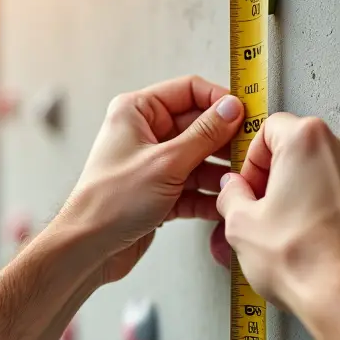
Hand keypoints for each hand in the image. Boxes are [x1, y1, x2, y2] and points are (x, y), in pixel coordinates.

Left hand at [55, 75, 243, 284]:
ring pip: (199, 159)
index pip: (189, 90)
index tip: (246, 114)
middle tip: (251, 152)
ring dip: (220, 173)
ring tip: (242, 182)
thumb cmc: (110, 202)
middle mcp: (144, 133)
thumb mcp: (166, 162)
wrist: (88, 249)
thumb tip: (232, 109)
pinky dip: (208, 196)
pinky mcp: (159, 192)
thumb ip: (204, 134)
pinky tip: (224, 204)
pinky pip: (192, 187)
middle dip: (225, 141)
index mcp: (136, 111)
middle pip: (198, 126)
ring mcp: (153, 164)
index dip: (219, 101)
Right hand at [215, 113, 339, 318]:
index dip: (251, 160)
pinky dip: (330, 205)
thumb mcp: (241, 225)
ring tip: (290, 227)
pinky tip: (316, 235)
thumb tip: (233, 190)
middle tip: (264, 209)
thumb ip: (231, 195)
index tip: (248, 186)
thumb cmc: (303, 260)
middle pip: (299, 148)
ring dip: (305, 190)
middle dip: (278, 175)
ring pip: (325, 170)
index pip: (269, 129)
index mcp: (307, 140)